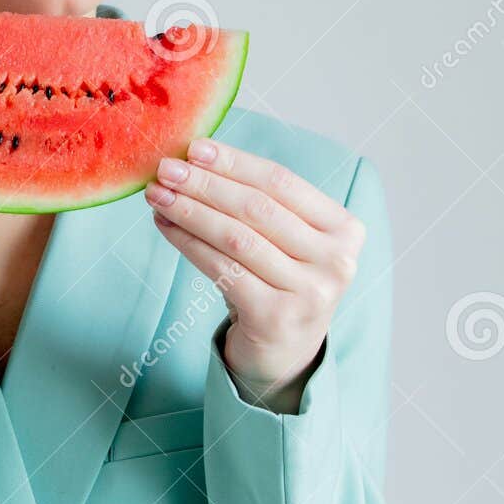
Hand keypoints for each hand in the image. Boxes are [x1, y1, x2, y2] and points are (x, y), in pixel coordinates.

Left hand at [143, 136, 365, 399]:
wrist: (284, 355)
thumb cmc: (279, 284)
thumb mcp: (286, 241)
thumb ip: (260, 203)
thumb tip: (196, 160)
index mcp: (345, 229)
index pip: (282, 183)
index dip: (235, 162)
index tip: (194, 148)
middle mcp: (336, 261)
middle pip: (257, 208)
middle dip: (205, 184)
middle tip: (165, 168)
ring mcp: (310, 292)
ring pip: (236, 237)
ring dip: (190, 211)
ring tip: (158, 195)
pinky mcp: (276, 317)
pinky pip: (222, 269)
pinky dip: (189, 243)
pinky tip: (166, 227)